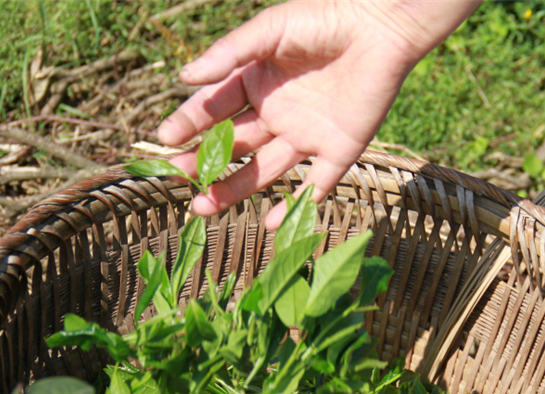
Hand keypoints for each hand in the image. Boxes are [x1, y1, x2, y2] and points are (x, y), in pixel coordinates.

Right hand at [157, 0, 479, 229]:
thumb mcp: (270, 31)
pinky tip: (269, 223)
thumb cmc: (324, 19)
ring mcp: (307, 136)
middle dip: (204, 163)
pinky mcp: (340, 150)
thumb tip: (184, 78)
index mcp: (256, 83)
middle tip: (177, 177)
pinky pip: (315, 185)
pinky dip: (295, 206)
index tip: (164, 139)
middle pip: (234, 146)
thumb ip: (230, 54)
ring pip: (265, 171)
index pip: (214, 109)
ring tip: (202, 205)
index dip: (189, 124)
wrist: (381, 29)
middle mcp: (278, 114)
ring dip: (234, 189)